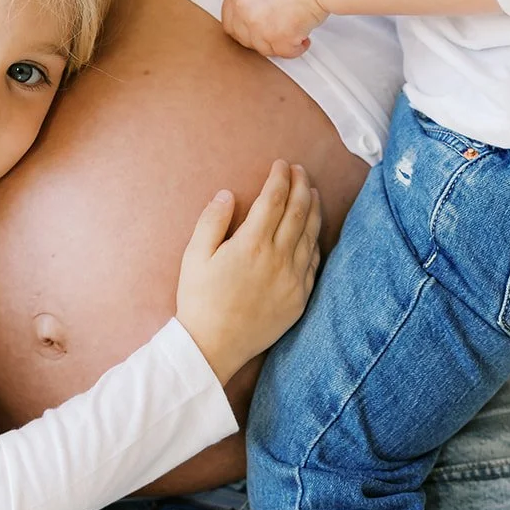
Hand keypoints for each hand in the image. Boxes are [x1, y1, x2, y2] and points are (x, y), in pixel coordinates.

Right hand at [176, 161, 320, 381]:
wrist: (213, 346)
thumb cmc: (198, 300)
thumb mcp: (194, 256)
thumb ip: (212, 221)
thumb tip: (228, 194)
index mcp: (251, 244)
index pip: (274, 199)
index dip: (280, 177)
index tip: (281, 164)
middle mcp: (278, 259)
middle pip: (298, 212)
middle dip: (301, 185)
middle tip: (300, 170)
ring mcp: (293, 280)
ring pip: (311, 235)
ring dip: (313, 209)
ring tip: (312, 193)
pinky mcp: (299, 298)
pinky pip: (313, 263)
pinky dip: (315, 241)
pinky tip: (312, 232)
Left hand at [222, 0, 328, 58]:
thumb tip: (253, 15)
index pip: (229, 20)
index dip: (245, 28)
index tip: (258, 29)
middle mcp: (242, 7)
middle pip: (243, 38)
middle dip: (261, 38)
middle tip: (278, 31)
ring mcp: (258, 24)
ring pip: (263, 49)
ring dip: (279, 43)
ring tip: (296, 30)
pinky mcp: (278, 37)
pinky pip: (285, 53)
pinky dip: (296, 48)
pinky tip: (304, 37)